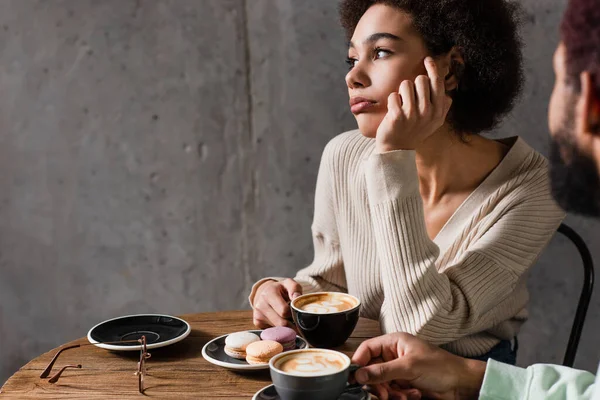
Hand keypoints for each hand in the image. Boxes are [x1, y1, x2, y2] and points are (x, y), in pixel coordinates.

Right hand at [252, 279, 301, 328]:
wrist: (266, 293)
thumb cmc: (281, 290)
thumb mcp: (289, 284)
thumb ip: (295, 288)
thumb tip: (297, 298)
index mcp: (269, 293)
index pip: (284, 311)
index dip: (293, 313)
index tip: (297, 311)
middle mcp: (260, 304)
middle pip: (281, 322)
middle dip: (291, 323)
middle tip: (296, 319)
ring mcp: (257, 315)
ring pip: (278, 329)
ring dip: (286, 326)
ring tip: (288, 319)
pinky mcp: (257, 322)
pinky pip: (273, 331)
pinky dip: (279, 328)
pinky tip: (280, 320)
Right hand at [351, 333, 485, 399]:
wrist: (462, 384)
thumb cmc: (441, 367)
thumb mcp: (409, 367)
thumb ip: (382, 371)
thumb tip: (360, 375)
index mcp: (394, 342)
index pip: (367, 349)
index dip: (359, 362)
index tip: (355, 377)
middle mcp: (394, 355)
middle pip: (372, 369)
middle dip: (377, 383)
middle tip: (383, 394)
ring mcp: (399, 370)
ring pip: (381, 383)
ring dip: (390, 392)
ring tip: (404, 395)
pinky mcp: (405, 383)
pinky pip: (391, 391)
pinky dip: (399, 396)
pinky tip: (413, 395)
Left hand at [375, 57, 452, 152]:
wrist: (397, 149)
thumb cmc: (414, 132)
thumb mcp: (434, 122)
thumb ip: (442, 108)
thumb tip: (448, 96)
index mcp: (438, 111)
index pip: (437, 82)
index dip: (432, 68)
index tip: (427, 59)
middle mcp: (428, 112)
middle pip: (421, 80)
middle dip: (413, 85)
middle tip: (410, 98)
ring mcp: (413, 114)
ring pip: (406, 84)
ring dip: (401, 92)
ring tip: (402, 105)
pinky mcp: (397, 116)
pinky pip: (394, 95)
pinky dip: (392, 101)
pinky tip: (393, 112)